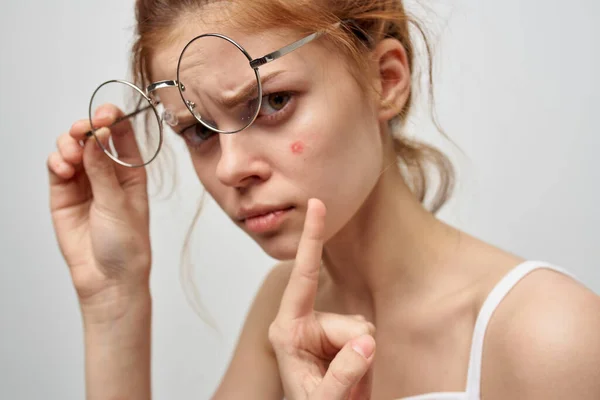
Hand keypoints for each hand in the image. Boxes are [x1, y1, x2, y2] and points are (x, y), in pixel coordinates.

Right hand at [48, 105, 150, 322]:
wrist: (108, 278)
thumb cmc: (126, 245)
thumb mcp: (119, 205)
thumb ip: (103, 171)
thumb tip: (96, 138)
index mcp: (132, 171)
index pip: (122, 134)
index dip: (112, 119)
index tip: (103, 114)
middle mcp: (108, 172)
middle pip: (93, 136)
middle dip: (85, 128)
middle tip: (81, 131)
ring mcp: (85, 181)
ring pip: (72, 148)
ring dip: (68, 144)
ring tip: (71, 159)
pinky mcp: (64, 193)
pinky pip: (57, 167)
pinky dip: (57, 162)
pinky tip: (63, 169)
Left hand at [269, 199, 375, 399]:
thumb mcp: (324, 398)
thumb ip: (343, 372)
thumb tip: (367, 343)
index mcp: (287, 330)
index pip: (303, 276)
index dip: (312, 238)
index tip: (315, 204)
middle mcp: (303, 323)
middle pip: (348, 320)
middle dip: (356, 350)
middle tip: (346, 382)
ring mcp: (323, 330)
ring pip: (362, 330)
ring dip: (361, 357)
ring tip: (345, 380)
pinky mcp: (342, 336)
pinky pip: (368, 337)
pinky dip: (367, 358)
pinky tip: (352, 372)